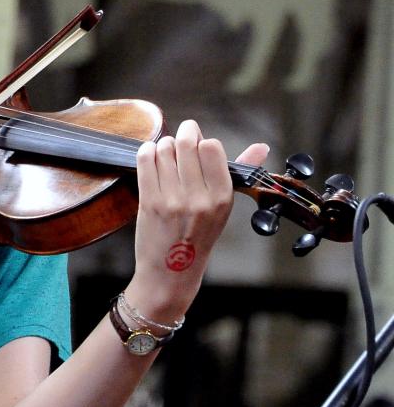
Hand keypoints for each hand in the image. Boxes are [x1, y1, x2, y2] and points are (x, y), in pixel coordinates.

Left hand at [129, 120, 267, 319]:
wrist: (170, 273)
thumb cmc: (198, 237)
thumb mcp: (223, 208)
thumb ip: (239, 173)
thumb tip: (261, 147)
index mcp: (222, 197)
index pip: (212, 148)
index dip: (203, 140)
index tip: (198, 144)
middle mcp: (199, 198)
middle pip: (187, 144)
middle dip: (183, 134)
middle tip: (181, 137)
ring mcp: (173, 200)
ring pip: (164, 150)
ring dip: (164, 145)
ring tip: (166, 154)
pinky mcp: (149, 202)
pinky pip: (145, 161)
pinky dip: (146, 152)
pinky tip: (151, 157)